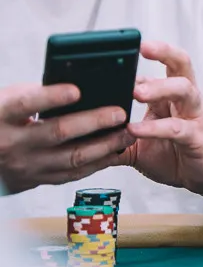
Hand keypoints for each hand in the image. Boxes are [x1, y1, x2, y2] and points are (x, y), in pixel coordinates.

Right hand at [0, 83, 133, 193]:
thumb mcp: (2, 101)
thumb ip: (32, 93)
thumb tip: (77, 86)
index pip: (24, 104)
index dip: (50, 97)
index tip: (76, 90)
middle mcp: (10, 144)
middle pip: (57, 132)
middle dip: (93, 122)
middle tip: (120, 113)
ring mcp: (24, 166)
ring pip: (71, 158)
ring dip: (104, 146)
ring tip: (127, 133)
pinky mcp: (35, 180)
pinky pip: (71, 174)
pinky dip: (95, 163)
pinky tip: (114, 151)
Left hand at [120, 41, 202, 194]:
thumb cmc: (178, 153)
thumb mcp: (140, 143)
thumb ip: (116, 135)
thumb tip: (82, 133)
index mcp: (172, 95)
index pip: (162, 64)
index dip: (146, 54)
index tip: (121, 48)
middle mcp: (187, 99)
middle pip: (182, 64)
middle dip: (164, 52)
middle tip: (140, 49)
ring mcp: (196, 116)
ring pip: (185, 89)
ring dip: (160, 87)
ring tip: (136, 91)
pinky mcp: (199, 138)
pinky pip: (177, 128)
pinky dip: (155, 128)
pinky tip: (136, 130)